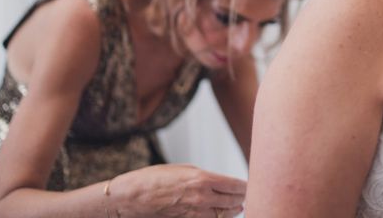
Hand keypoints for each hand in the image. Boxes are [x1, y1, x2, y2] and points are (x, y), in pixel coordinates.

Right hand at [109, 164, 245, 217]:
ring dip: (233, 210)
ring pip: (223, 214)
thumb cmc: (154, 178)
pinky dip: (218, 217)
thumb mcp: (183, 169)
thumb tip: (219, 182)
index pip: (235, 185)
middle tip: (247, 195)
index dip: (245, 186)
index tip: (250, 184)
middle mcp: (202, 197)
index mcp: (203, 179)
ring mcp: (195, 213)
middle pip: (233, 201)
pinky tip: (222, 214)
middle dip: (242, 197)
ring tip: (238, 206)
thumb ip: (204, 177)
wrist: (132, 197)